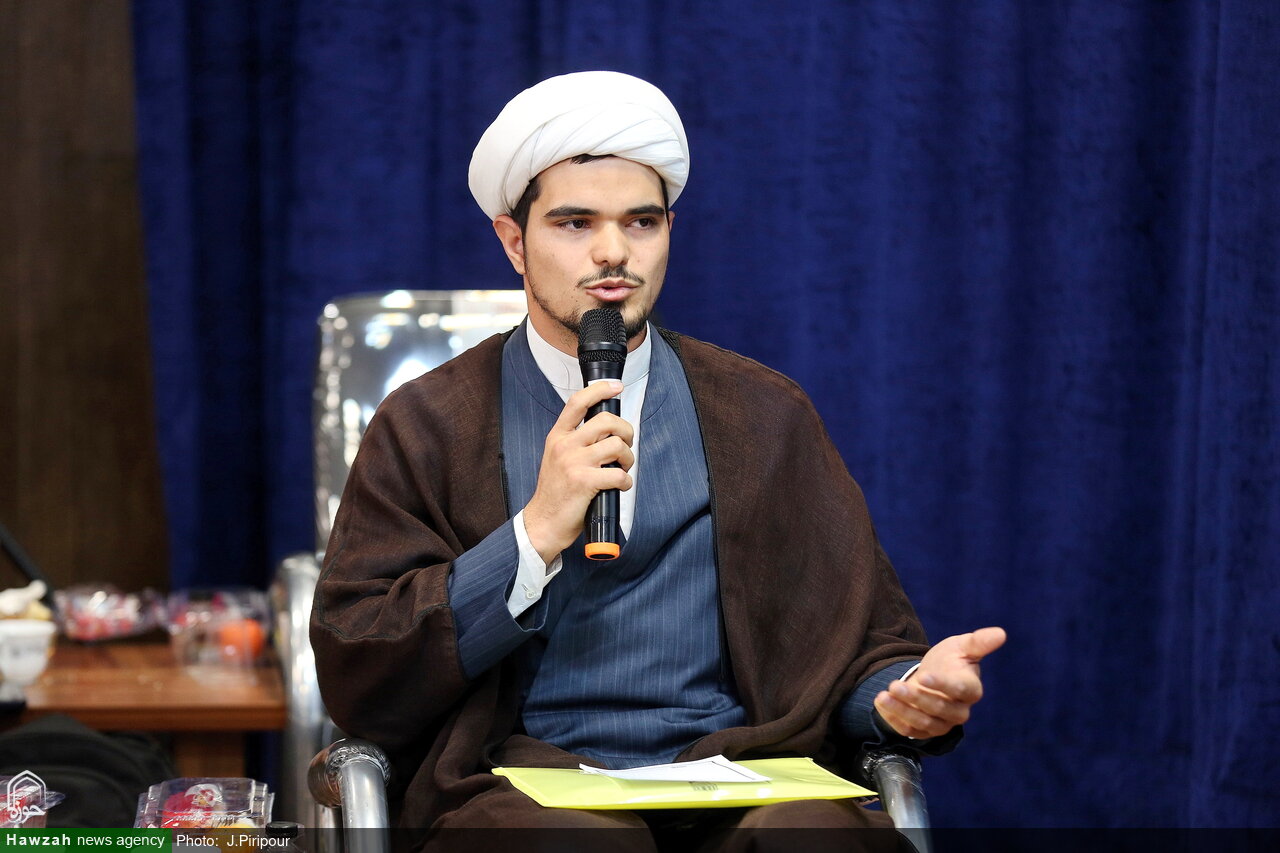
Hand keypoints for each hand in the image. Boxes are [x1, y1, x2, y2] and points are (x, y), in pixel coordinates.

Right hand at [523, 380, 634, 563]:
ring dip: (628, 459)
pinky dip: (626, 481)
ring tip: (623, 469)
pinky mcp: (584, 481)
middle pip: (606, 420)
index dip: (600, 389)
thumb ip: (575, 441)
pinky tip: (619, 486)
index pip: (578, 402)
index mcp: (557, 436)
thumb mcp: (557, 458)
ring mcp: (573, 462)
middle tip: (626, 445)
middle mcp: (564, 445)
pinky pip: (618, 474)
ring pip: (617, 446)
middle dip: (626, 431)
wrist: (543, 522)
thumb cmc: (556, 492)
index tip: (616, 386)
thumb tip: (607, 429)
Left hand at [874, 626, 1005, 739]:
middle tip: (894, 684)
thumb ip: (978, 642)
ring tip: (883, 695)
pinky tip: (881, 705)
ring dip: (901, 710)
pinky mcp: (925, 731)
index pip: (960, 690)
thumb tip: (1000, 633)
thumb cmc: (950, 661)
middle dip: (915, 697)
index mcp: (971, 690)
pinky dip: (894, 719)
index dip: (943, 685)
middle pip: (939, 708)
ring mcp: (942, 724)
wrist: (931, 677)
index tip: (924, 676)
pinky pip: (910, 730)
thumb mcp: (961, 647)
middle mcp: (959, 711)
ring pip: (923, 722)